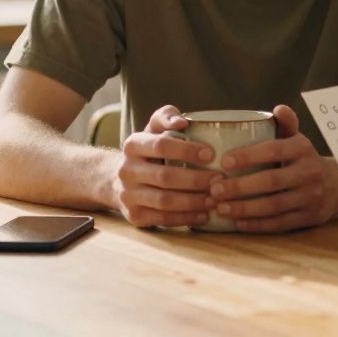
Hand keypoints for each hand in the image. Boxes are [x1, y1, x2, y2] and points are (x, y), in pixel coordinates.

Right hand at [112, 105, 220, 227]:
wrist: (117, 180)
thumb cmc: (148, 151)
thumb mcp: (153, 129)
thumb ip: (166, 116)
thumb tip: (182, 121)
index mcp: (133, 145)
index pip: (160, 146)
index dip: (186, 150)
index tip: (211, 153)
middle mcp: (126, 170)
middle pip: (164, 177)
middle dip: (196, 179)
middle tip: (220, 179)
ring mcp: (128, 195)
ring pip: (164, 201)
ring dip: (194, 202)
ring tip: (216, 199)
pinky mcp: (134, 216)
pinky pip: (163, 219)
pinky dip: (186, 218)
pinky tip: (205, 215)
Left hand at [207, 105, 337, 232]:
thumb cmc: (304, 159)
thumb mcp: (298, 139)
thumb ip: (286, 124)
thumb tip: (278, 109)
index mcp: (303, 149)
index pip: (273, 150)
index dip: (247, 156)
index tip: (223, 161)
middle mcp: (309, 172)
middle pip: (271, 181)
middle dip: (239, 187)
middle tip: (214, 190)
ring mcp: (310, 197)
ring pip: (273, 206)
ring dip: (243, 208)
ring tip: (220, 208)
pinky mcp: (308, 218)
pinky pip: (279, 224)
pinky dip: (256, 225)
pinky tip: (237, 223)